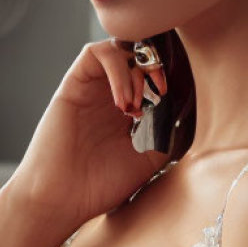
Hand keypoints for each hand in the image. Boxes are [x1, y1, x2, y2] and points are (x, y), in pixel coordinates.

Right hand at [7, 38, 171, 227]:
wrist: (62, 199)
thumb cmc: (100, 185)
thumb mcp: (148, 159)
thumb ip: (166, 131)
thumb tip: (185, 105)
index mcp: (128, 109)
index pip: (151, 72)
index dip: (166, 75)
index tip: (170, 95)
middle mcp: (110, 93)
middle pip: (137, 53)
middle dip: (154, 66)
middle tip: (159, 92)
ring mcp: (92, 87)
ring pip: (118, 47)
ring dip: (135, 69)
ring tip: (135, 104)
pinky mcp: (73, 84)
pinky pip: (95, 53)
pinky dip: (116, 69)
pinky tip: (122, 102)